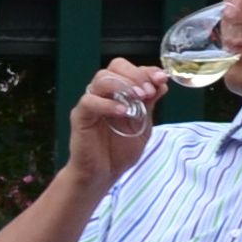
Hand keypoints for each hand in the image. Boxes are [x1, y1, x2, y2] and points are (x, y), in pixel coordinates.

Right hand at [66, 58, 162, 183]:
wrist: (103, 175)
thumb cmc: (120, 151)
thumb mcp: (143, 126)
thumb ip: (150, 105)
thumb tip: (162, 83)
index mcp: (119, 92)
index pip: (131, 70)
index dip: (147, 70)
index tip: (161, 78)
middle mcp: (104, 93)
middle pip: (115, 66)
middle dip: (135, 75)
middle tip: (148, 91)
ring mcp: (91, 103)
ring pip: (102, 78)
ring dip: (124, 85)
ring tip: (139, 98)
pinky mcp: (80, 116)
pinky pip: (90, 101)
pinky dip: (108, 104)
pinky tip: (122, 112)